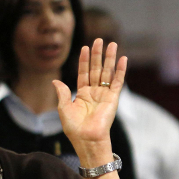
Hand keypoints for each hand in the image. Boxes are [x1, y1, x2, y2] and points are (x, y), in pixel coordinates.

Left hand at [53, 39, 126, 165]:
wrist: (87, 139)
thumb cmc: (74, 128)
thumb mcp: (64, 109)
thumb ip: (62, 93)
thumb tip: (55, 81)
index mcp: (82, 94)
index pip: (84, 73)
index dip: (84, 60)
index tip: (85, 47)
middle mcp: (94, 93)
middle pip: (96, 69)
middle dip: (98, 54)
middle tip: (99, 39)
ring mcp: (104, 95)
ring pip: (107, 72)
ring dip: (109, 58)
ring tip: (112, 44)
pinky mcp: (113, 99)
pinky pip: (117, 82)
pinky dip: (120, 70)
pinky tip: (122, 59)